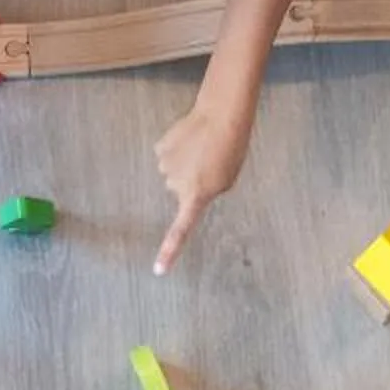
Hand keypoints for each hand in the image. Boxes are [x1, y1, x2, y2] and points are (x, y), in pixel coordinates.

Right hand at [153, 97, 253, 273]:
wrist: (221, 118)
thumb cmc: (230, 150)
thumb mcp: (226, 180)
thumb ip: (208, 191)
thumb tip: (190, 188)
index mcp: (196, 196)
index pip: (181, 230)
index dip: (170, 251)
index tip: (159, 271)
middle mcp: (175, 185)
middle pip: (178, 189)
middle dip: (191, 180)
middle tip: (209, 164)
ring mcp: (165, 166)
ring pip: (172, 171)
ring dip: (185, 163)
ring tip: (202, 149)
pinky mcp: (160, 148)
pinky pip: (166, 154)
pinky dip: (176, 150)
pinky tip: (190, 139)